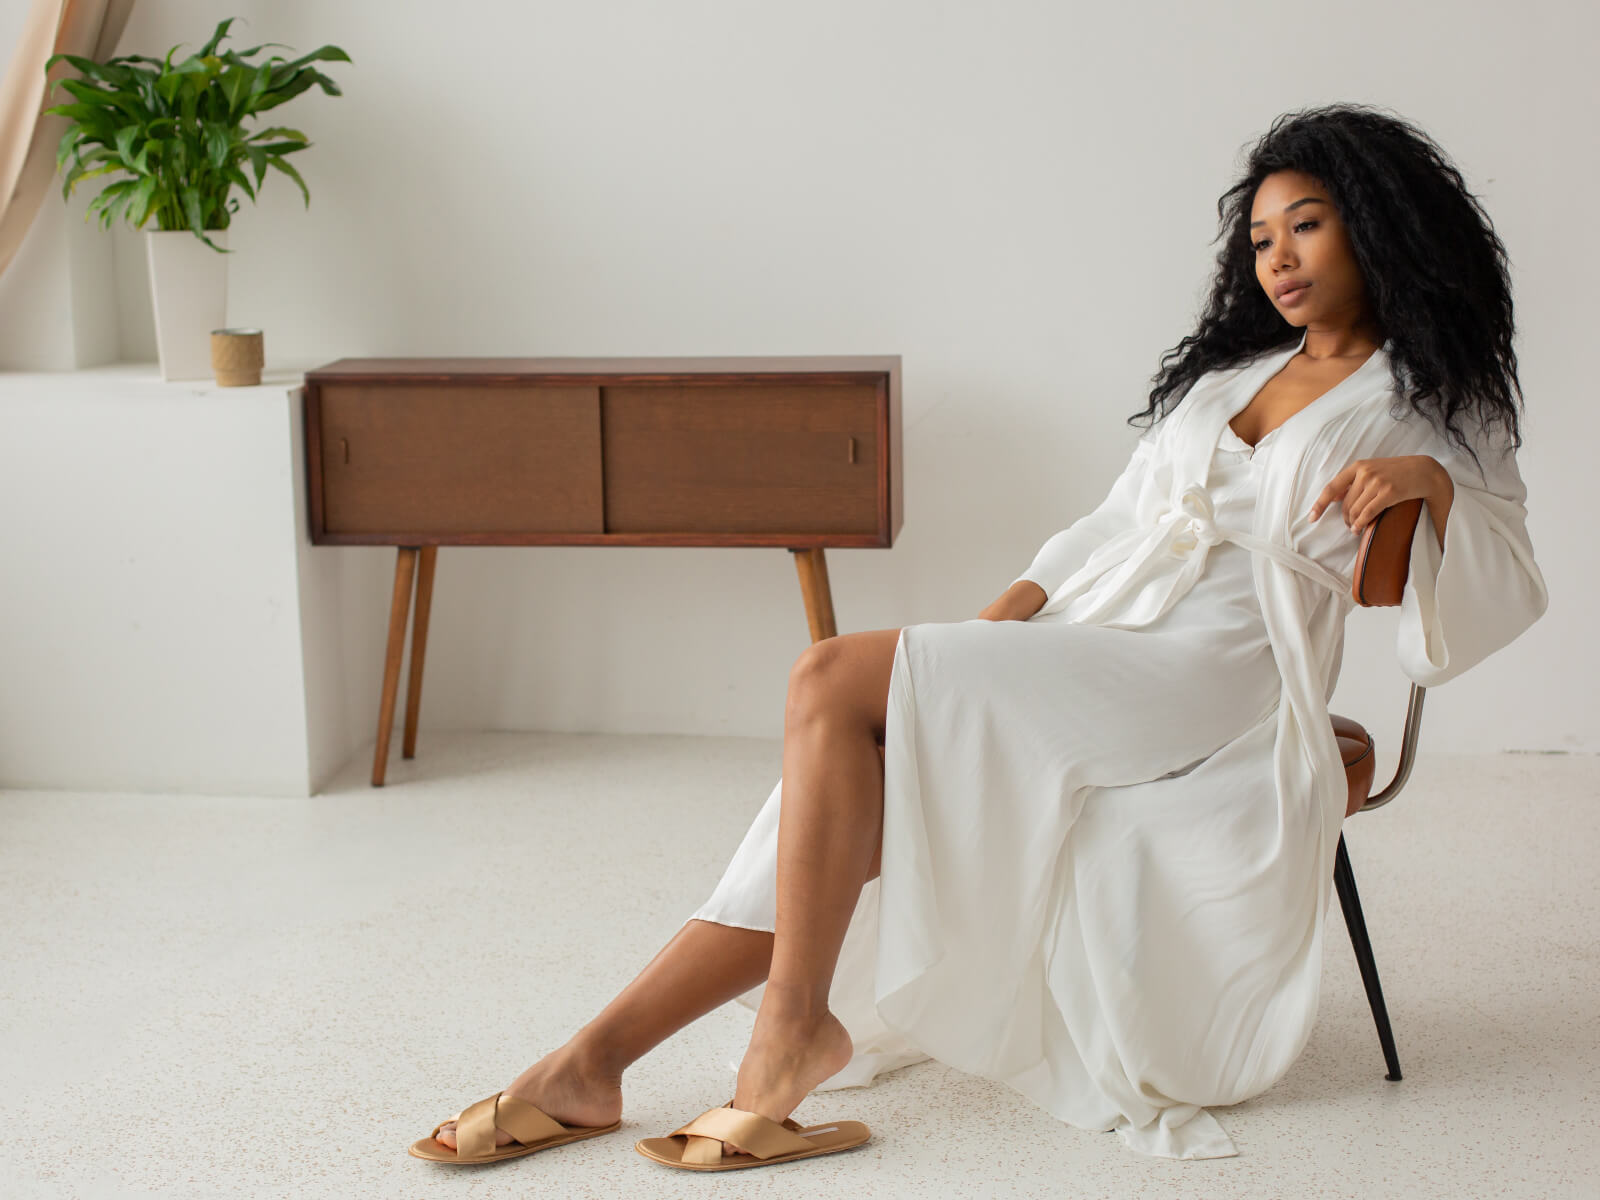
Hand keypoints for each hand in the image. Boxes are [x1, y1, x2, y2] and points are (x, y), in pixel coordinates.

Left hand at [1307, 455, 1445, 532]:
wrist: (1424, 471)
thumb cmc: (1396, 472)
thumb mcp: (1373, 470)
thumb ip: (1353, 482)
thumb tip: (1333, 497)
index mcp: (1358, 467)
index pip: (1332, 488)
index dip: (1319, 504)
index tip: (1311, 518)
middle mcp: (1365, 473)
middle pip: (1345, 504)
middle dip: (1345, 518)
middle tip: (1349, 526)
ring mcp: (1377, 482)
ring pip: (1355, 511)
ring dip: (1353, 524)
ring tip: (1355, 528)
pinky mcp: (1389, 492)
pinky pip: (1367, 514)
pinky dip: (1361, 524)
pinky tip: (1360, 529)